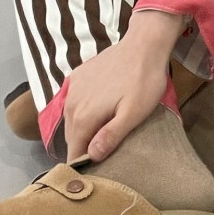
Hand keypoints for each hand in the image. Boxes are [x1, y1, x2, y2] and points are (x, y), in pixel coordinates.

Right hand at [61, 37, 170, 163]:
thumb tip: (91, 156)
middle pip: (72, 137)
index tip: (99, 170)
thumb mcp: (133, 113)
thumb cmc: (143, 82)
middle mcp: (70, 104)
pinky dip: (83, 110)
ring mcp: (72, 88)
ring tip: (103, 133)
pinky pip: (74, 102)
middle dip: (84, 147)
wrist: (144, 45)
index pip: (74, 153)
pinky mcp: (77, 76)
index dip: (84, 163)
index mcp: (82, 117)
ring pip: (71, 120)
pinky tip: (100, 110)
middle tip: (104, 152)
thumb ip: (111, 135)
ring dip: (83, 129)